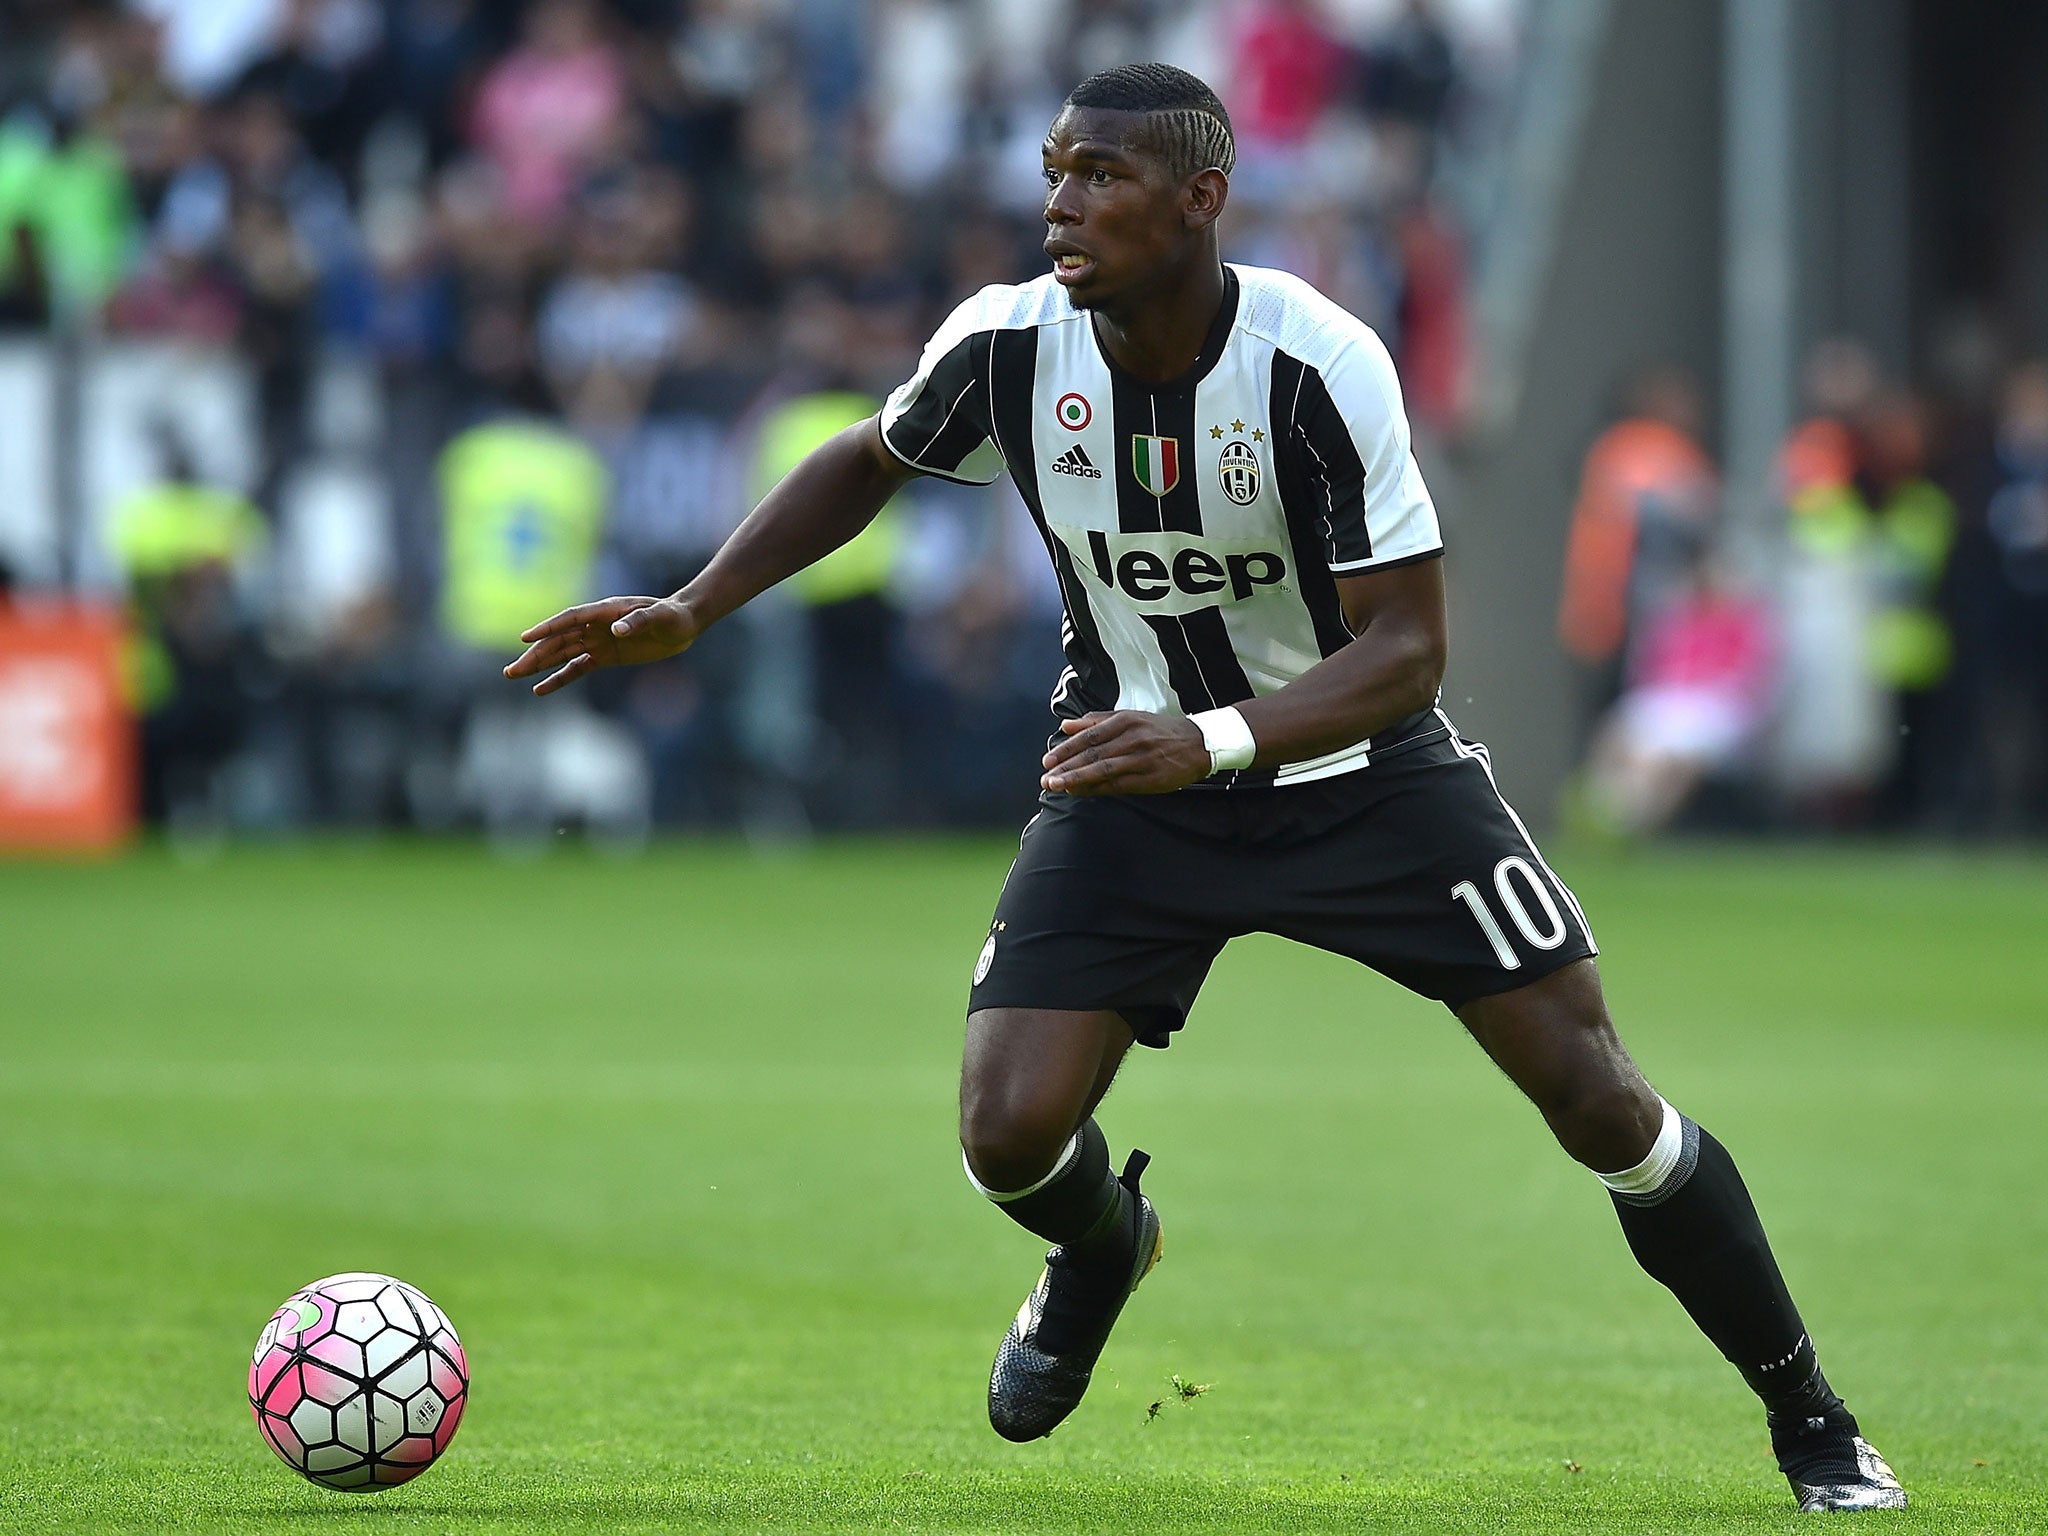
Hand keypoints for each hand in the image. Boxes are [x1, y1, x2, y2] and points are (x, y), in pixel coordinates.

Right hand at [503, 596, 697, 694]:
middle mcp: (595, 625)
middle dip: (535, 655)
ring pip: (562, 654)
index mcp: (604, 611)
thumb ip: (639, 620)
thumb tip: (617, 630)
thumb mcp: (659, 616)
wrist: (683, 625)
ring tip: (514, 675)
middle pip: (558, 640)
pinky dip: (559, 678)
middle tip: (511, 670)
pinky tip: (540, 688)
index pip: (570, 619)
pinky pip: (576, 668)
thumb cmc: (672, 616)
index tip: (526, 637)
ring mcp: (597, 641)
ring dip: (539, 665)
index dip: (548, 628)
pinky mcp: (604, 657)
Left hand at [1040, 711, 1211, 795]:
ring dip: (1077, 780)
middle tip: (1045, 777)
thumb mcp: (1130, 717)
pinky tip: (1080, 792)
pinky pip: (1118, 785)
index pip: (1089, 736)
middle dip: (1066, 767)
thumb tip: (1065, 726)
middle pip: (1092, 754)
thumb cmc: (1159, 730)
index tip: (1048, 760)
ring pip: (1103, 770)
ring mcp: (1142, 760)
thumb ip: (1096, 721)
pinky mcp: (1150, 779)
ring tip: (1056, 786)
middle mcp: (1132, 739)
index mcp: (1126, 721)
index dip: (1066, 750)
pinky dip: (1096, 789)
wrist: (1199, 743)